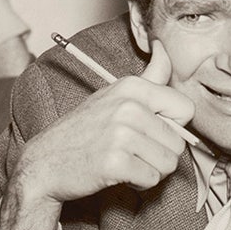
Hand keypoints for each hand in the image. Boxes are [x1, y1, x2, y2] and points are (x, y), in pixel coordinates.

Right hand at [1, 40, 192, 229]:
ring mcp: (121, 134)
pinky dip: (138, 183)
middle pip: (179, 142)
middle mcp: (128, 107)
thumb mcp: (114, 95)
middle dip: (160, 153)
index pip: (186, 109)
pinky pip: (151, 179)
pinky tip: (118, 173)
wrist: (45, 162)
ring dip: (150, 170)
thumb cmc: (84, 131)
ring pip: (168, 163)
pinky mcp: (116, 162)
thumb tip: (163, 46)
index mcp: (132, 87)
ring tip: (125, 161)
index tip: (150, 130)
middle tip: (132, 151)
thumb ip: (148, 77)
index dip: (173, 126)